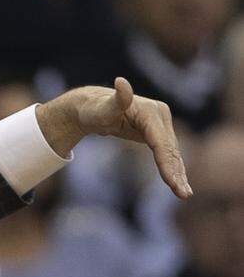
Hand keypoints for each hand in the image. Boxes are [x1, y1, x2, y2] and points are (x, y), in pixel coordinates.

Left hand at [37, 77, 190, 198]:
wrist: (92, 107)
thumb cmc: (94, 109)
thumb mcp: (101, 108)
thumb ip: (116, 99)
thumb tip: (121, 82)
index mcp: (150, 112)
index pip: (160, 142)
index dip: (166, 163)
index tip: (171, 182)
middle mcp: (160, 115)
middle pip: (170, 149)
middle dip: (176, 172)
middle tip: (183, 194)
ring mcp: (161, 124)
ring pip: (171, 152)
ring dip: (179, 173)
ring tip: (184, 194)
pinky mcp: (157, 133)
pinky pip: (166, 153)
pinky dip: (173, 168)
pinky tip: (177, 183)